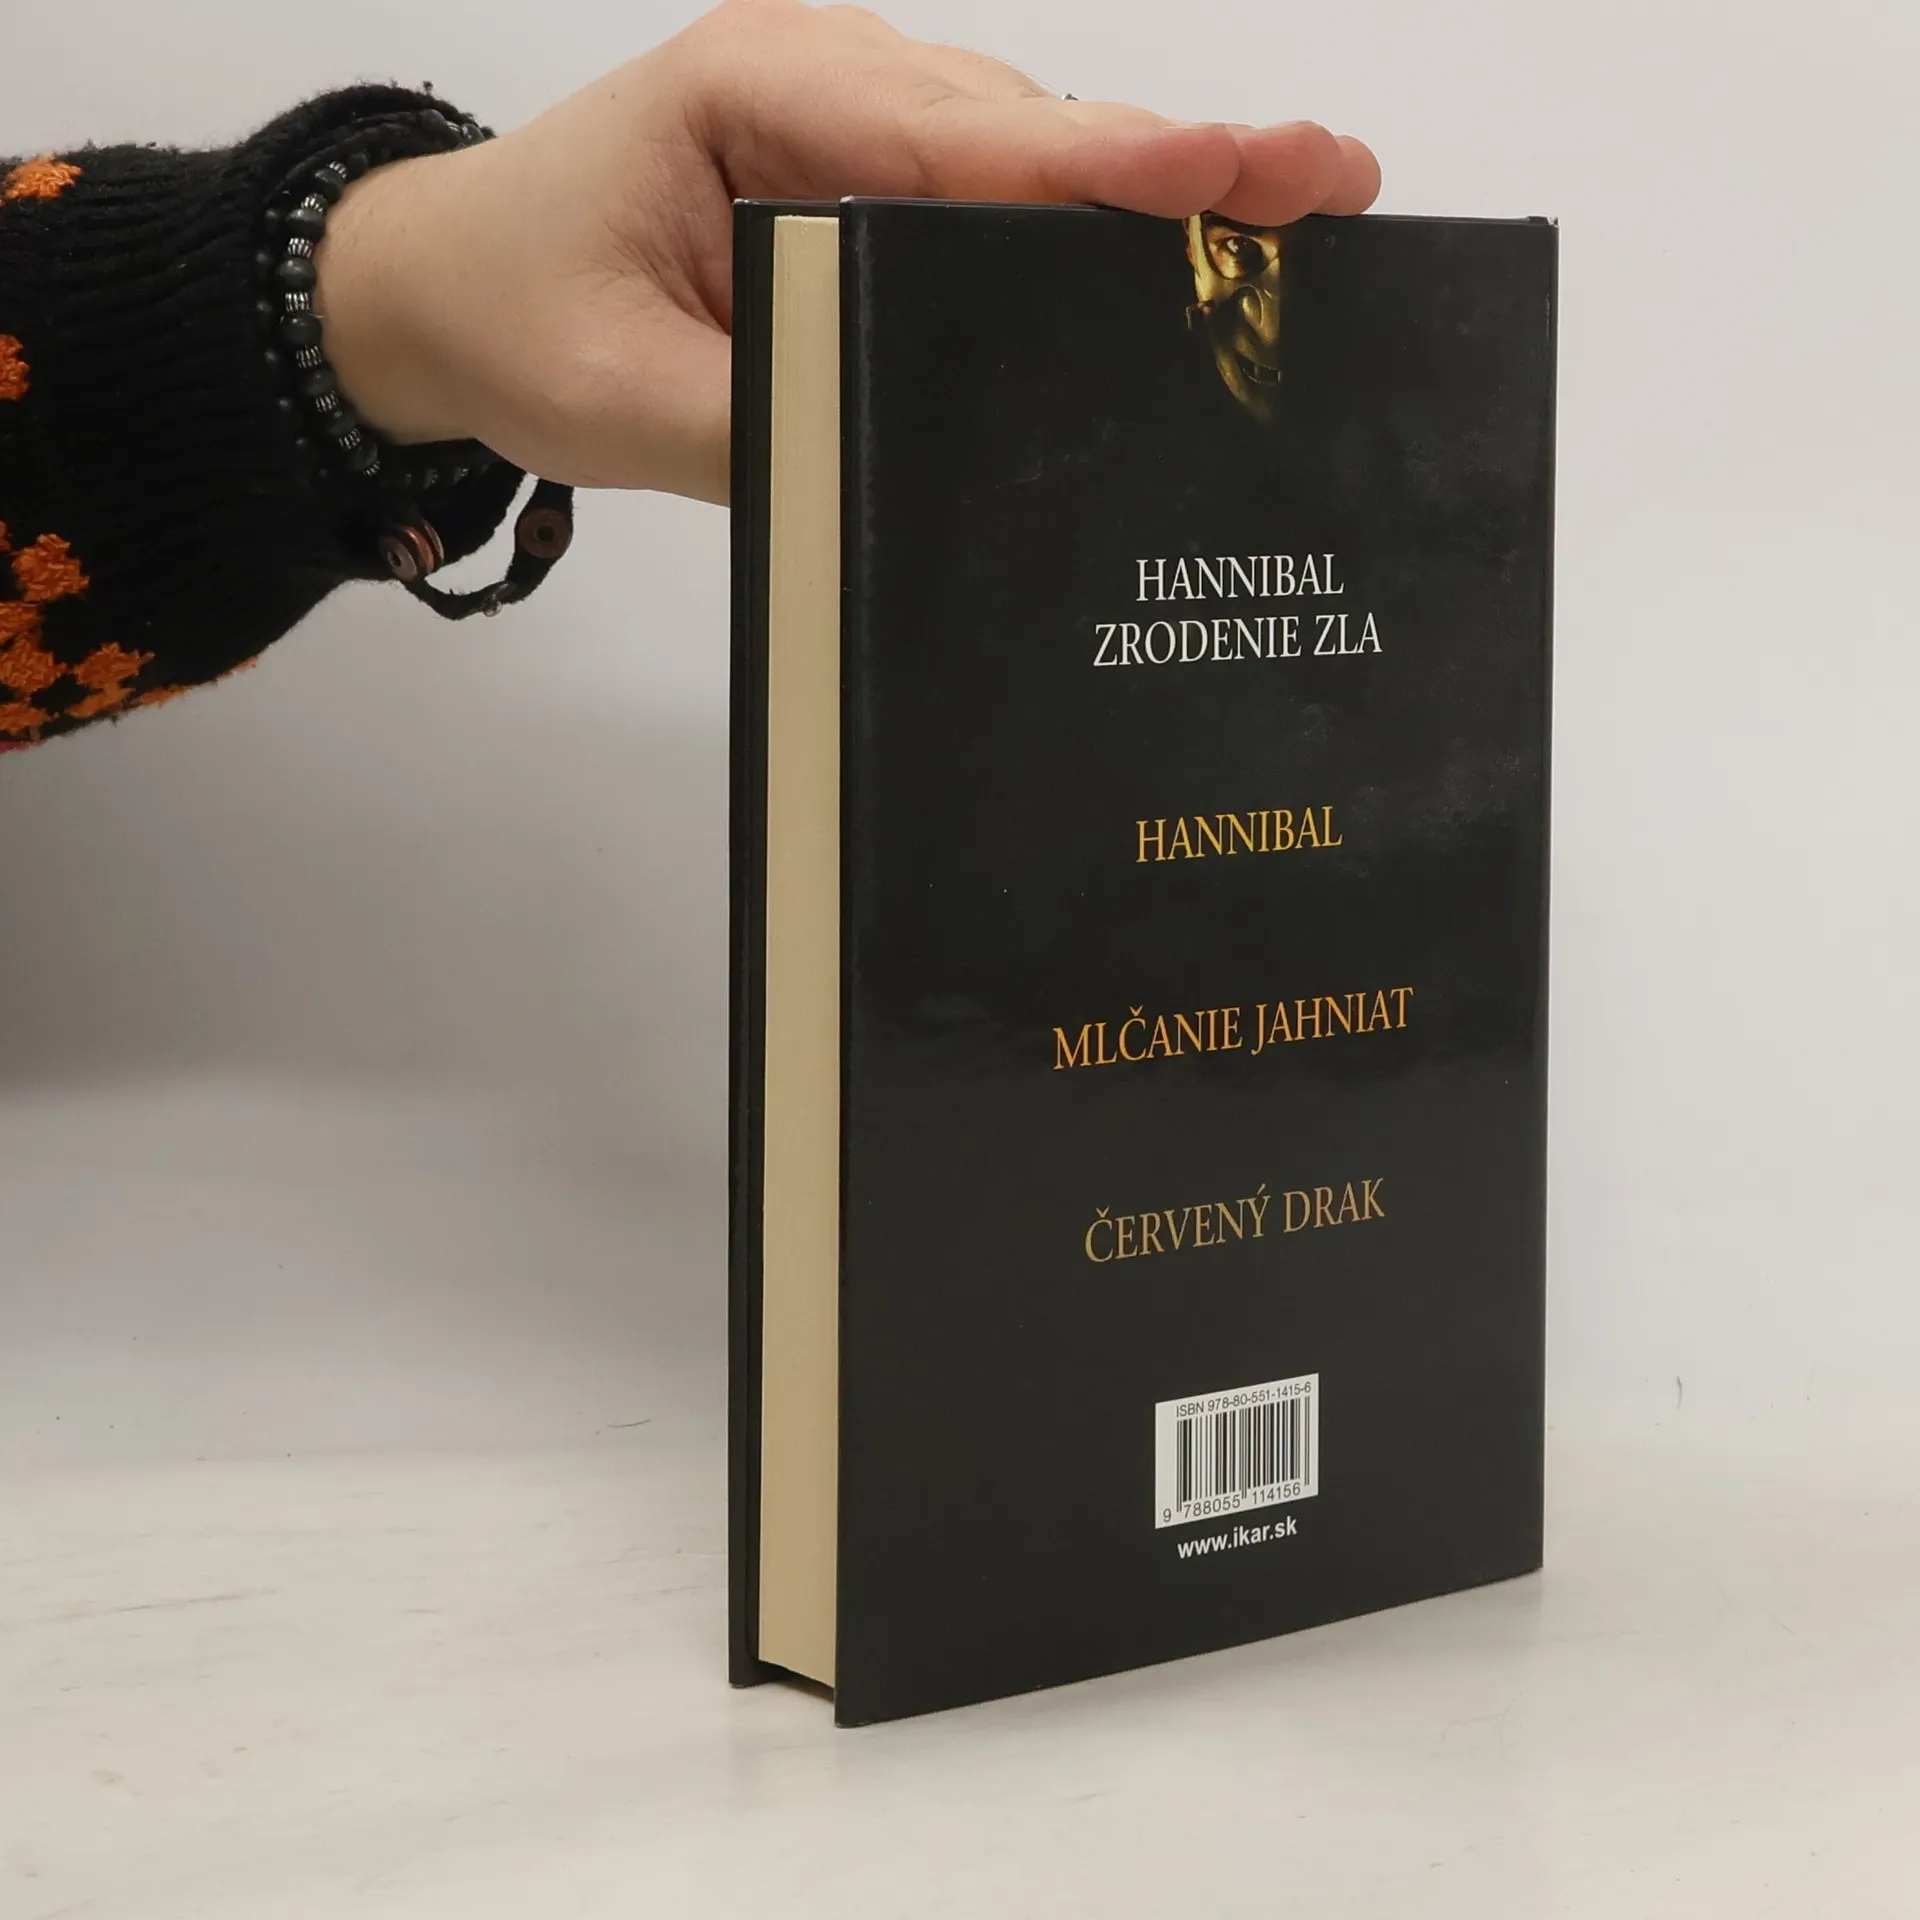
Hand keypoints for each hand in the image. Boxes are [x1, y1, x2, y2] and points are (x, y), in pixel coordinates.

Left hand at [316, 0, 1380, 502]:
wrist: (446, 285)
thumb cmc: (517, 313)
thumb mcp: (622, 400)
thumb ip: (771, 426)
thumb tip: (916, 465)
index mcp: (762, 99)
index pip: (969, 142)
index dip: (1120, 166)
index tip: (1253, 170)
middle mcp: (829, 86)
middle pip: (1034, 134)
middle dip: (1184, 167)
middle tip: (1337, 196)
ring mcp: (854, 123)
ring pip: (1030, 159)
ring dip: (1148, 199)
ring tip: (1292, 230)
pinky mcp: (864, 177)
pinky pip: (993, 195)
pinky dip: (1083, 229)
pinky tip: (1169, 267)